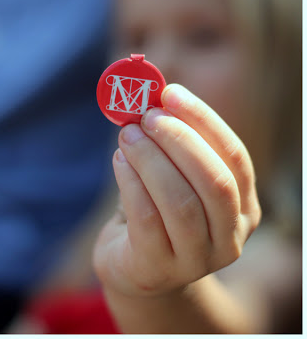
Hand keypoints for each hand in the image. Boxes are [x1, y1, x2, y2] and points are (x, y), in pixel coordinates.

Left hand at [93, 84, 260, 298]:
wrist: (133, 267)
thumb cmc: (153, 210)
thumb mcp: (169, 177)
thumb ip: (166, 142)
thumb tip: (146, 94)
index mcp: (243, 206)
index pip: (235, 156)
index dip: (203, 121)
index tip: (171, 93)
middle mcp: (230, 237)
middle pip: (215, 181)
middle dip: (178, 140)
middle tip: (146, 115)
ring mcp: (196, 259)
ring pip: (180, 202)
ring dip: (151, 159)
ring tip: (127, 135)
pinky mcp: (158, 268)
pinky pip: (147, 219)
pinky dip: (131, 183)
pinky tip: (118, 161)